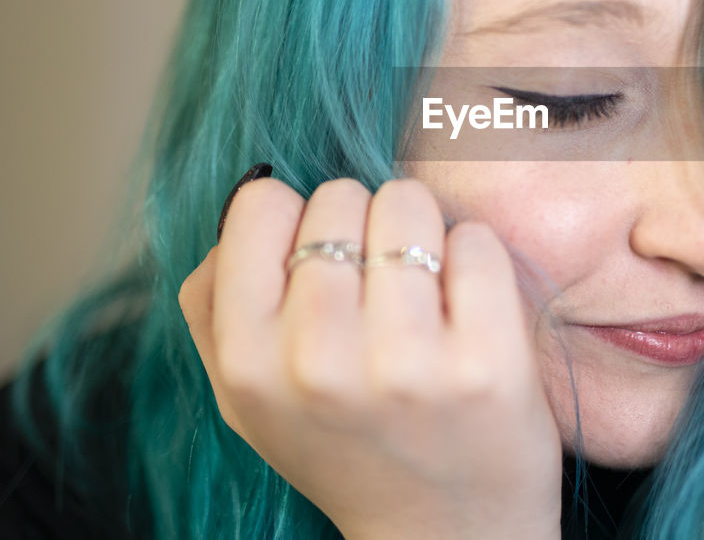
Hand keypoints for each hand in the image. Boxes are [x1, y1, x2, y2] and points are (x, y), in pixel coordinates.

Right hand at [178, 176, 561, 539]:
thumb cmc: (344, 444)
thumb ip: (215, 301)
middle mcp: (320, 363)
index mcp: (250, 363)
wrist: (443, 534)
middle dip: (363, 224)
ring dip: (421, 232)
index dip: (296, 220)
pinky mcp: (488, 363)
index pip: (261, 206)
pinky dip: (474, 256)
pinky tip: (467, 305)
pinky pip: (476, 240)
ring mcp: (407, 363)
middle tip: (380, 282)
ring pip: (408, 205)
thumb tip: (250, 197)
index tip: (321, 261)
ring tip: (424, 289)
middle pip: (340, 198)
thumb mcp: (248, 396)